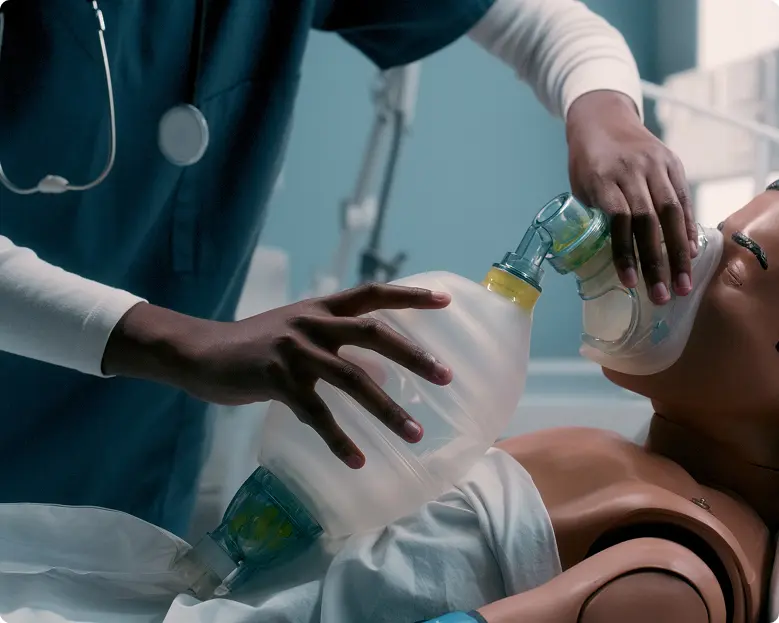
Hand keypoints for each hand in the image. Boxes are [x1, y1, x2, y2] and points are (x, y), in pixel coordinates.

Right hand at [103, 284, 452, 468]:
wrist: (201, 351)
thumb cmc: (255, 344)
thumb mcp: (298, 331)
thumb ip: (337, 343)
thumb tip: (382, 370)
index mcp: (321, 307)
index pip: (373, 292)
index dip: (410, 295)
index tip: (446, 301)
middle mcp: (313, 323)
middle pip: (374, 334)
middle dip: (414, 356)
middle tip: (446, 377)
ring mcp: (295, 350)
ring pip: (353, 380)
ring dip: (387, 410)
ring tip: (415, 434)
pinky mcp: (276, 379)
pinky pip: (316, 415)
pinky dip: (339, 440)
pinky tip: (357, 461)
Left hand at [566, 90, 696, 304]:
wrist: (603, 117)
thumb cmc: (586, 161)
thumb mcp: (581, 187)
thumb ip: (596, 216)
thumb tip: (604, 258)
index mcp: (602, 178)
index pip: (618, 220)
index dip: (625, 253)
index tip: (630, 283)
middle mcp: (632, 170)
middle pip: (648, 221)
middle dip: (656, 262)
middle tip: (662, 295)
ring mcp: (655, 165)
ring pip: (671, 213)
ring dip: (679, 252)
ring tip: (683, 283)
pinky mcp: (672, 162)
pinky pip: (683, 199)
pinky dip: (688, 228)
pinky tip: (691, 252)